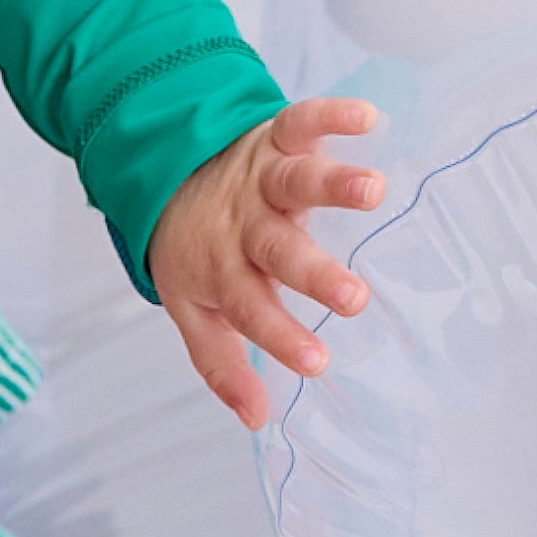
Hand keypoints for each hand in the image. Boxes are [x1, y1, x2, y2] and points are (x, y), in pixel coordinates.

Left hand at [147, 99, 383, 428]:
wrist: (164, 169)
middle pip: (278, 249)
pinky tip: (366, 118)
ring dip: (333, 185)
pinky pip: (302, 120)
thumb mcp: (193, 309)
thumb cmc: (195, 249)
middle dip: (314, 273)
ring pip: (296, 181)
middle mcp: (245, 224)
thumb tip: (256, 420)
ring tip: (372, 190)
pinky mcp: (276, 136)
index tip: (316, 363)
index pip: (250, 308)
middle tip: (354, 297)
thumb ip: (222, 363)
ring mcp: (261, 179)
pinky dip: (331, 115)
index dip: (279, 336)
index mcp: (225, 269)